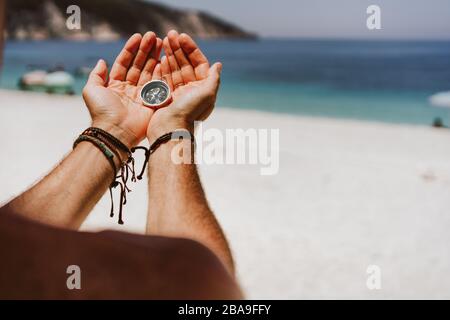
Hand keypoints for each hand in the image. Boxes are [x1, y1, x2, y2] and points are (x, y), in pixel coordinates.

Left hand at [82, 32, 162, 147]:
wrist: (115, 131)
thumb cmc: (101, 111)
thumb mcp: (91, 89)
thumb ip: (96, 75)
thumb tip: (102, 61)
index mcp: (115, 85)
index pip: (124, 62)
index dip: (131, 49)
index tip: (138, 36)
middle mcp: (129, 89)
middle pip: (139, 65)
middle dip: (146, 50)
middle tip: (154, 36)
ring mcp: (141, 95)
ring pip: (149, 72)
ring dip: (155, 57)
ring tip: (162, 42)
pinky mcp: (152, 103)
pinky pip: (158, 85)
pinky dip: (161, 72)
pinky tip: (164, 60)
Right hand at [147, 30, 221, 141]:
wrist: (170, 130)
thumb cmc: (190, 112)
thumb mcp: (207, 93)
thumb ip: (213, 78)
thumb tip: (218, 65)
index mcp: (202, 88)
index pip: (198, 63)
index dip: (191, 49)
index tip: (182, 37)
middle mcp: (191, 90)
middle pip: (185, 64)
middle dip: (178, 49)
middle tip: (170, 34)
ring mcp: (177, 94)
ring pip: (174, 69)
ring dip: (169, 54)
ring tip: (162, 40)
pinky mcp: (165, 97)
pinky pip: (164, 78)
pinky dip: (162, 67)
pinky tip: (159, 57)